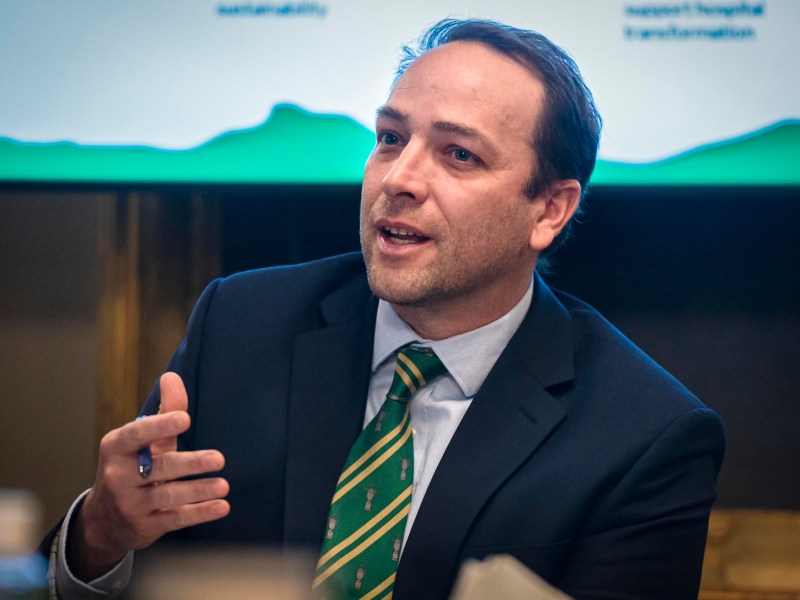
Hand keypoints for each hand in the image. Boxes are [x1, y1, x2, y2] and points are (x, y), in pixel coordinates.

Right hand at [67, 372, 229, 580]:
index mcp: (116, 448)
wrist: (104, 520)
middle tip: (218, 459)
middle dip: (189, 464)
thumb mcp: (143, 441)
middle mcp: (119, 476)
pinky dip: (199, 513)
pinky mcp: (145, 526)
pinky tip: (221, 506)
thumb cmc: (132, 467)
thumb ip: (164, 411)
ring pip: (168, 495)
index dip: (160, 425)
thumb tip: (172, 377)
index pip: (137, 434)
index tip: (185, 418)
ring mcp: (131, 504)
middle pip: (159, 468)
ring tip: (223, 485)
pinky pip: (175, 519)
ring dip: (198, 491)